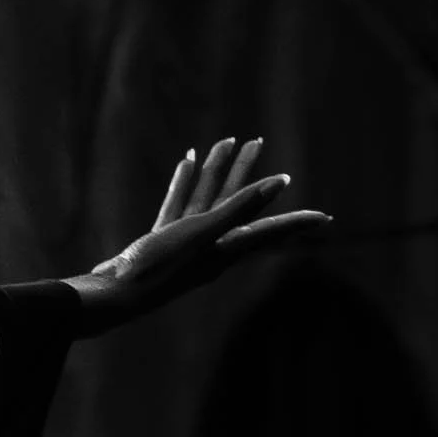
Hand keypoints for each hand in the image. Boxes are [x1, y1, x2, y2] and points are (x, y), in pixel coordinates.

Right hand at [67, 137, 332, 332]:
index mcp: (225, 250)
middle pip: (238, 205)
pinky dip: (184, 184)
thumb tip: (282, 182)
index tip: (325, 219)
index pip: (269, 232)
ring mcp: (184, 244)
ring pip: (207, 199)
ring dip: (216, 169)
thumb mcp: (202, 233)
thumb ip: (241, 206)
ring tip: (224, 140)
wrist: (112, 296)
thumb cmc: (157, 268)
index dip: (297, 223)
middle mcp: (210, 247)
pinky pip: (178, 206)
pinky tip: (187, 162)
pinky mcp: (160, 242)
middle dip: (248, 173)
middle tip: (260, 142)